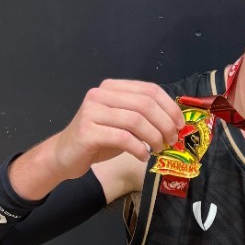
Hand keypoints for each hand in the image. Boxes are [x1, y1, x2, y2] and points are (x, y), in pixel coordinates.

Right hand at [49, 79, 184, 180]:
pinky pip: (122, 138)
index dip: (169, 106)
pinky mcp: (87, 131)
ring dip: (154, 137)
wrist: (65, 154)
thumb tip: (175, 123)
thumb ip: (143, 117)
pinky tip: (143, 156)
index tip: (180, 124)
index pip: (149, 89)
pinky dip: (139, 148)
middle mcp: (100, 94)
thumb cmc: (99, 139)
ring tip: (159, 149)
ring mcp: (92, 111)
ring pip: (135, 120)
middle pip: (145, 104)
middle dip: (165, 123)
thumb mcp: (123, 123)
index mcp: (112, 87)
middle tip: (172, 140)